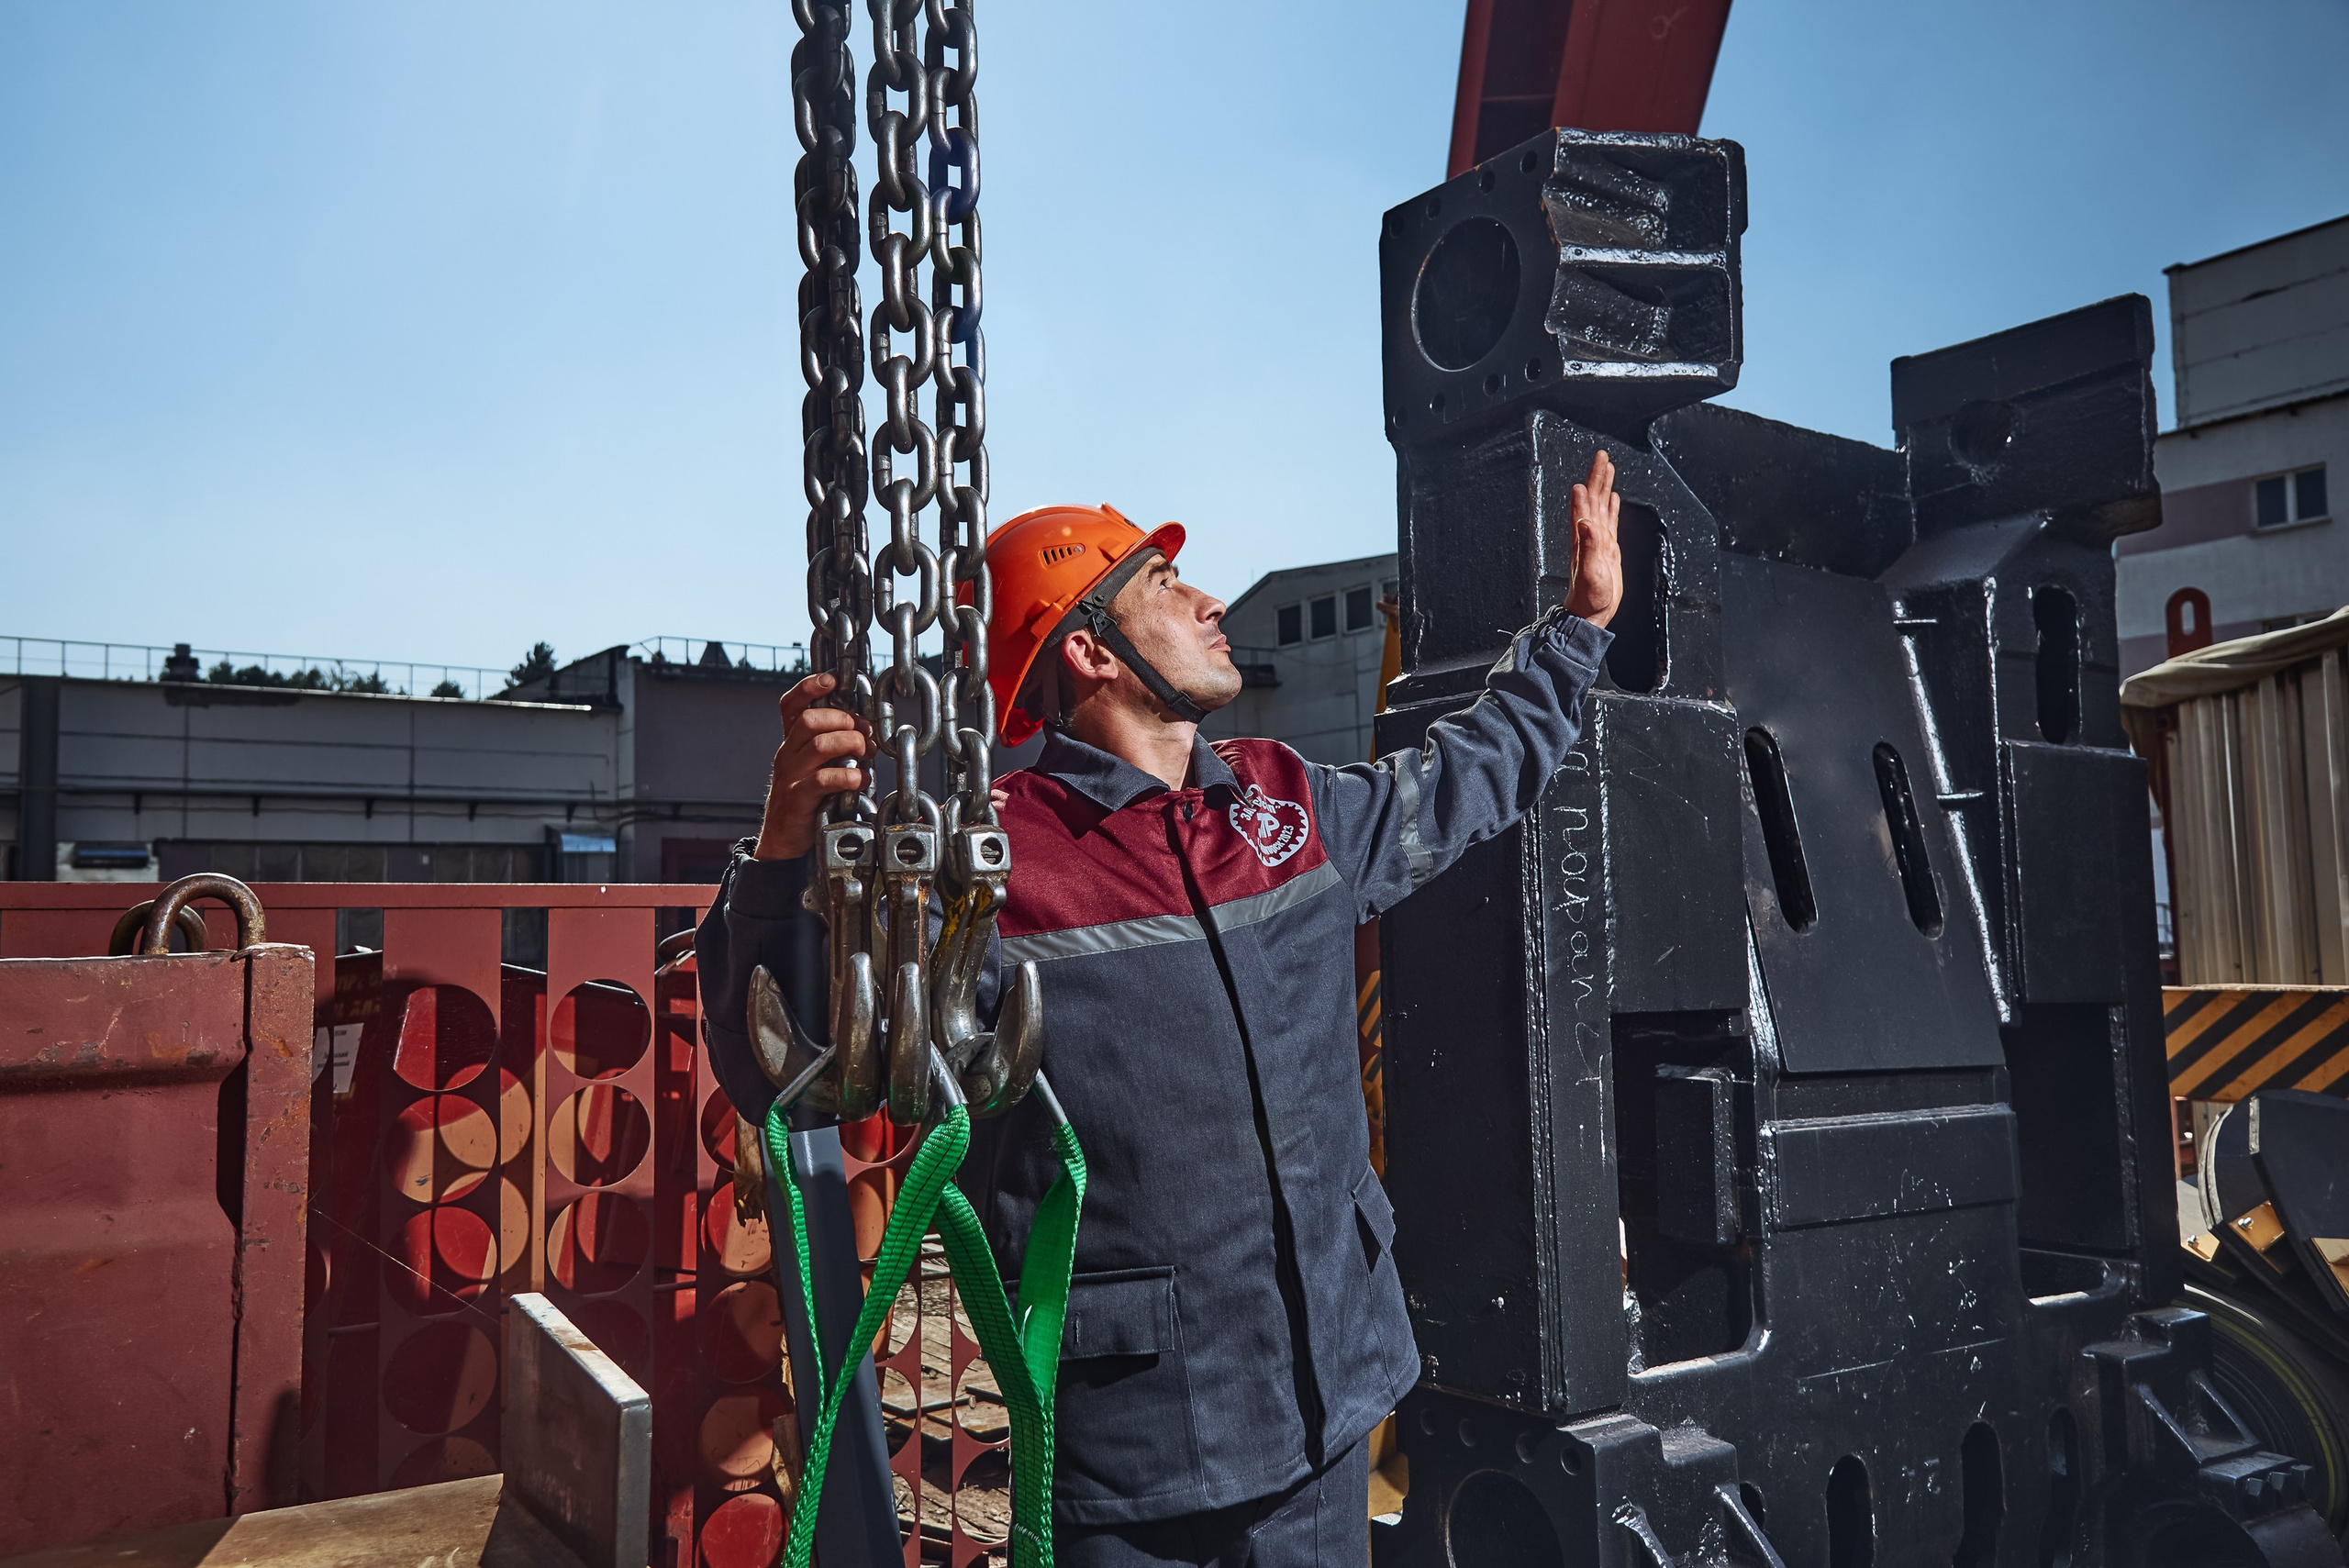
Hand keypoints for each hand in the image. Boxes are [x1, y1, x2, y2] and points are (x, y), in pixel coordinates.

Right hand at [752, 673, 871, 861]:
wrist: (784, 837)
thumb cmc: (810, 798)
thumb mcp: (819, 766)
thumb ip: (837, 747)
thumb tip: (869, 732)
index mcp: (792, 742)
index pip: (791, 705)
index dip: (808, 688)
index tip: (830, 680)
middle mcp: (787, 753)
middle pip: (809, 720)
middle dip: (843, 720)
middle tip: (864, 734)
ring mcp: (790, 775)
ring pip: (818, 744)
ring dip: (849, 744)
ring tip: (866, 754)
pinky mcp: (797, 797)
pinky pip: (823, 779)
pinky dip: (848, 776)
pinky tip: (861, 780)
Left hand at [1565, 448, 1623, 627]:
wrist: (1591, 613)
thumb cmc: (1589, 598)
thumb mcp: (1590, 573)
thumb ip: (1588, 547)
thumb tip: (1585, 521)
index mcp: (1583, 539)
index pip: (1583, 507)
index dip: (1586, 488)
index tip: (1591, 468)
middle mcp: (1588, 535)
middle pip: (1593, 499)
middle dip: (1597, 476)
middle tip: (1601, 455)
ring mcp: (1598, 540)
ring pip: (1601, 505)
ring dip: (1604, 485)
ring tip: (1607, 466)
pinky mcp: (1607, 547)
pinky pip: (1610, 520)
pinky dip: (1611, 506)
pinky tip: (1613, 497)